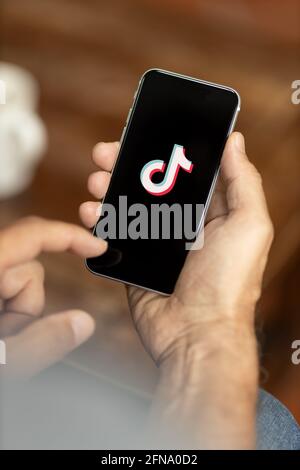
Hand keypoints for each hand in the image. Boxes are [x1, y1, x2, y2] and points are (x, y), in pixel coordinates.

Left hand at [0, 217, 106, 379]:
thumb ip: (40, 343)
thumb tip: (82, 322)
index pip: (31, 234)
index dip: (69, 237)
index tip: (96, 247)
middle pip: (28, 270)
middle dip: (27, 306)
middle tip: (6, 340)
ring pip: (18, 282)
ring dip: (16, 313)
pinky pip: (5, 289)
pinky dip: (7, 311)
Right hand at [79, 133, 273, 365]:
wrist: (197, 333)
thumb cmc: (229, 283)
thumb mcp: (249, 226)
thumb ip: (243, 181)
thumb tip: (234, 141)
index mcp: (213, 212)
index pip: (186, 170)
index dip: (166, 150)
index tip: (145, 135)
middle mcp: (185, 224)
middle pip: (152, 184)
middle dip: (128, 165)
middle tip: (106, 154)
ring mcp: (158, 243)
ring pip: (129, 205)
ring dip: (109, 188)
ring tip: (97, 181)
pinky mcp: (136, 260)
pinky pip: (115, 234)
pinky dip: (100, 220)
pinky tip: (92, 211)